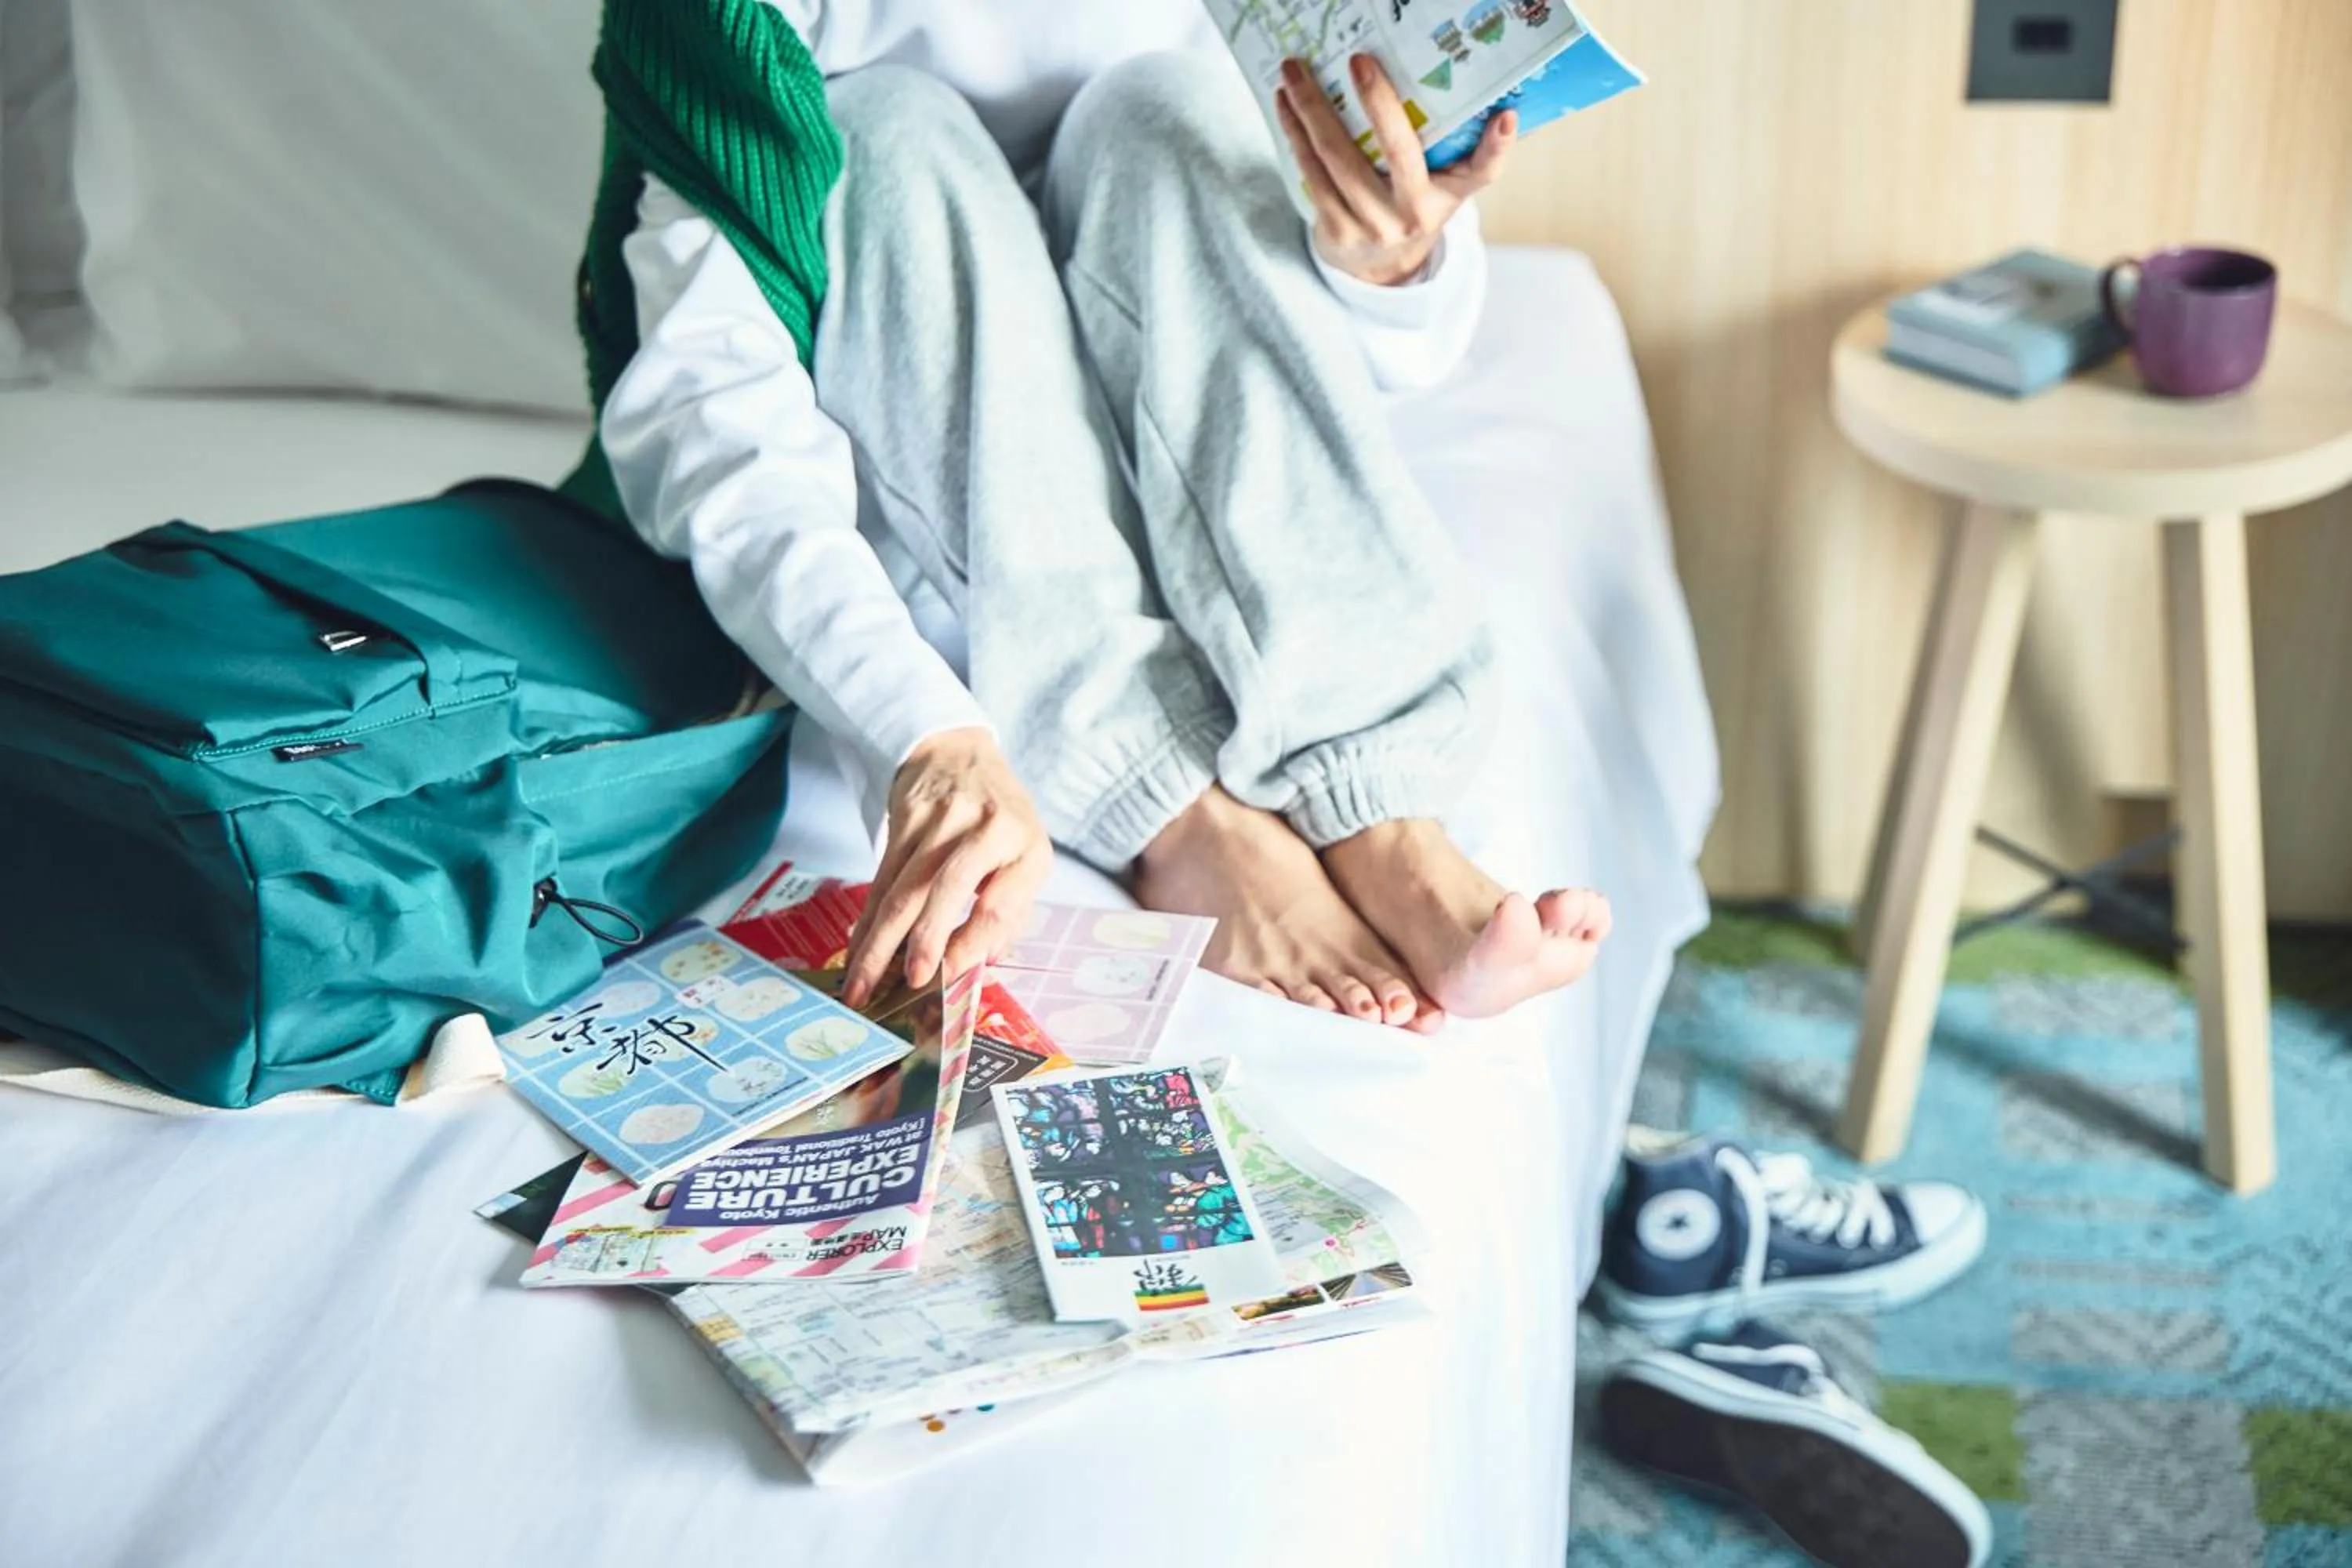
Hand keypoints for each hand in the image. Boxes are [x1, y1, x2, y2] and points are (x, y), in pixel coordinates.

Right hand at [842, 728, 1051, 1007]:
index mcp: (1026, 845)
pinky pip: (881, 878)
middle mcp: (986, 828)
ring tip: (862, 984)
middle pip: (944, 892)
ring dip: (879, 943)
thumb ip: (1009, 912)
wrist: (955, 753)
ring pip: (903, 890)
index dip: (969, 946)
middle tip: (901, 987)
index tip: (946, 979)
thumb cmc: (997, 818)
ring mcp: (942, 820)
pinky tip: (857, 948)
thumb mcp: (1022, 857)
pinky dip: (867, 919)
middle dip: (919, 945)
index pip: (998, 906)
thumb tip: (980, 965)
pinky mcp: (905, 818)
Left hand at [1274, 53, 1515, 286]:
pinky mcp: (1336, 230)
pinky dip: (1296, 135)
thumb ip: (1464, 153)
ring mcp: (1372, 225)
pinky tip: (1285, 106)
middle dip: (1377, 101)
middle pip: (1397, 150)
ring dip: (1312, 110)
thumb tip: (1493, 106)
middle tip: (1358, 61)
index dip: (1497, 147)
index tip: (1505, 116)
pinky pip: (1312, 173)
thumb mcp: (1446, 187)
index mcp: (1445, 198)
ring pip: (1339, 158)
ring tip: (1296, 73)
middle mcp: (1413, 214)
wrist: (1379, 270)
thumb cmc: (1413, 209)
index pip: (1480, 172)